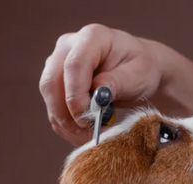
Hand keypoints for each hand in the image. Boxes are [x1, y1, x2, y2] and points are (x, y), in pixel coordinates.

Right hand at [39, 24, 163, 144]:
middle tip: (90, 134)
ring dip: (68, 125)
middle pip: (52, 83)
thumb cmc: (141, 69)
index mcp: (92, 37)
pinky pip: (54, 110)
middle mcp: (68, 47)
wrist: (138, 71)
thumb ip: (117, 82)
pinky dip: (67, 127)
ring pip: (50, 100)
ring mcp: (59, 65)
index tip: (88, 119)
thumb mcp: (138, 75)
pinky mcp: (57, 84)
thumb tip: (96, 95)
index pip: (73, 66)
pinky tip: (84, 135)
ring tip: (91, 137)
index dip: (76, 96)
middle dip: (68, 115)